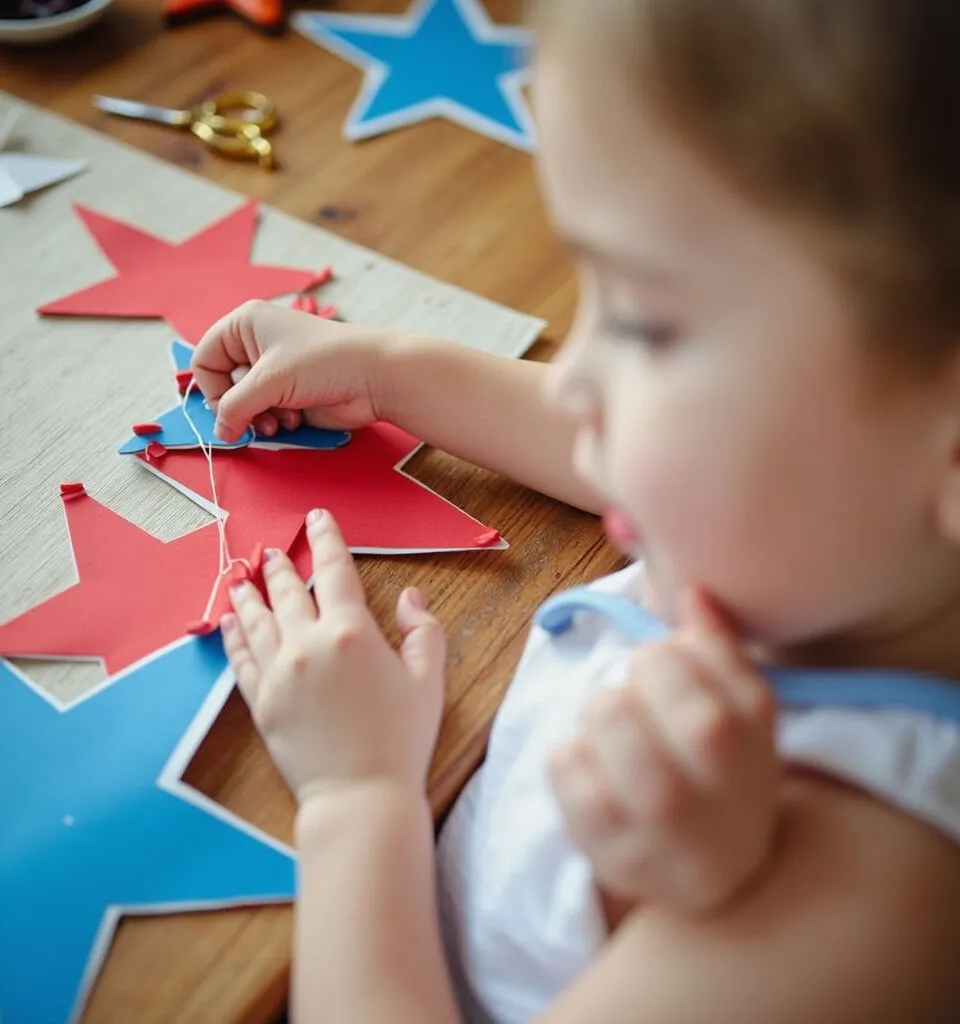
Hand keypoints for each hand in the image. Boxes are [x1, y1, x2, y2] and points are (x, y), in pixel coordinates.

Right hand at [191, 300, 398, 442]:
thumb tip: (219, 432)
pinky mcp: (291, 393)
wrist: (374, 378)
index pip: (205, 359)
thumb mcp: (268, 381)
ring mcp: (276, 371)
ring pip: (246, 404)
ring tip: (280, 420)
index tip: (226, 408)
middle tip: (257, 417)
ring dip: (260, 417)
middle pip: (224, 385)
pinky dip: (276, 421)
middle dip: (241, 406)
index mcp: (245, 324)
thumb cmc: (323, 362)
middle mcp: (257, 344)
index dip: (211, 388)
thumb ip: (234, 408)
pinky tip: (295, 419)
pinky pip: (267, 414)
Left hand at [221, 509, 446, 801]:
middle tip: (273, 551)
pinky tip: (228, 623)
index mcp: (350, 631)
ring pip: (256, 620)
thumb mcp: (429, 679)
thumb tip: (409, 597)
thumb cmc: (402, 737)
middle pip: (287, 592)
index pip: (335, 571)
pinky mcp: (261, 702)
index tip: (317, 517)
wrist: (361, 796)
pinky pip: (241, 659)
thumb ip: (423, 630)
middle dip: (281, 566)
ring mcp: (279, 673)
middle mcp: (307, 643)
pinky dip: (233, 636)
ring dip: (248, 594)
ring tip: (241, 577)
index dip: (327, 539)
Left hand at [549, 588, 779, 916]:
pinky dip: (568, 756)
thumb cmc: (722, 770)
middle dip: (623, 686)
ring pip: (598, 725)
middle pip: (624, 700)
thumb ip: (719, 648)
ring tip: (616, 737)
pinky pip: (566, 770)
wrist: (718, 871)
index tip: (664, 670)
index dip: (661, 656)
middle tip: (635, 703)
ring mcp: (663, 835)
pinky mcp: (614, 857)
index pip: (683, 663)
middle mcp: (716, 797)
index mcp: (753, 744)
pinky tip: (594, 770)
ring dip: (596, 717)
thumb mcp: (741, 709)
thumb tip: (693, 594)